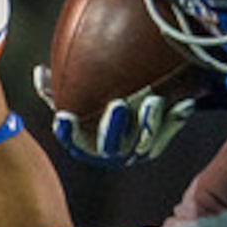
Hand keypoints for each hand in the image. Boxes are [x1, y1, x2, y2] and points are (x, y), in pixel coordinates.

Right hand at [35, 63, 196, 166]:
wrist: (127, 118)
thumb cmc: (91, 109)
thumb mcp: (72, 101)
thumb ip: (54, 91)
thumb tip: (40, 72)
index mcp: (85, 145)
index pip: (72, 141)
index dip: (68, 132)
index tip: (64, 116)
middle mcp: (110, 153)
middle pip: (111, 145)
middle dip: (113, 125)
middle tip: (118, 103)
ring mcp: (135, 151)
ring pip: (143, 141)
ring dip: (148, 121)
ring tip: (153, 100)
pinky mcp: (157, 144)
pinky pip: (169, 131)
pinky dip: (177, 117)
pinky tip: (186, 101)